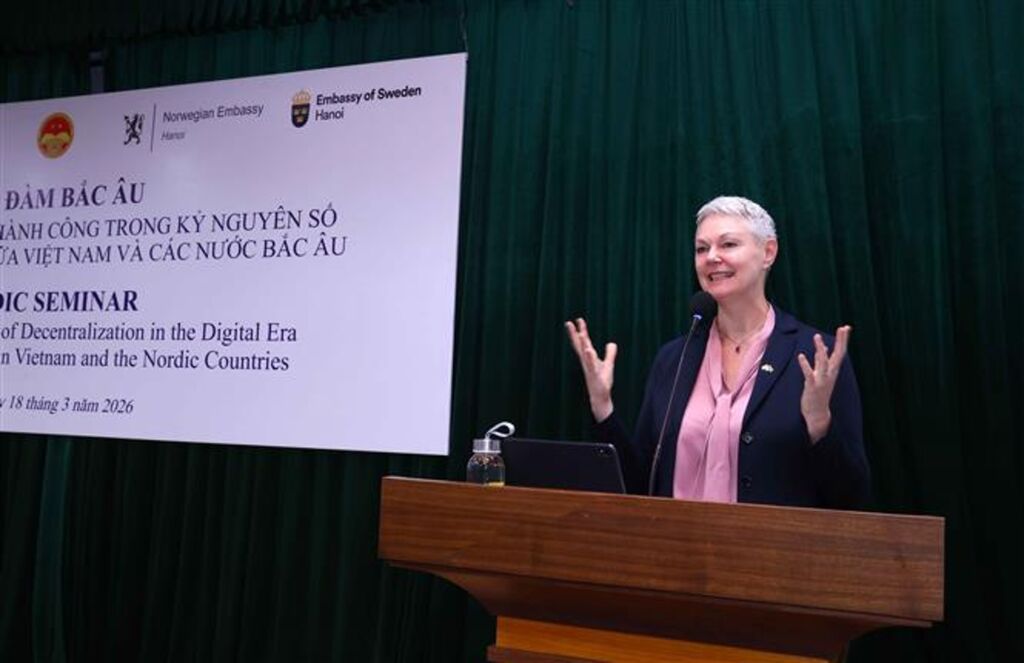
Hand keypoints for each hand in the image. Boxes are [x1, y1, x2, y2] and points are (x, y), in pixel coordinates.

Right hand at [564, 318, 616, 421]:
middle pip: (580, 346)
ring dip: (582, 344)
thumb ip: (610, 354)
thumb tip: (612, 343)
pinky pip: (591, 365)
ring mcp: (589, 369)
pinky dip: (590, 358)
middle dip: (575, 335)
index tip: (578, 320)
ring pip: (584, 354)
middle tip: (569, 323)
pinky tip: (589, 350)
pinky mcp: (594, 375)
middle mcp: (586, 362)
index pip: (584, 342)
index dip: (581, 331)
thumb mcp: (608, 365)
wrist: (600, 397)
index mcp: (589, 358)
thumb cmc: (602, 382)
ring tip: (580, 333)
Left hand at [797, 326, 850, 443]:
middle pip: (837, 355)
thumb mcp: (823, 374)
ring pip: (823, 362)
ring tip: (816, 336)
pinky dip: (806, 365)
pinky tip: (801, 356)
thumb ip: (823, 361)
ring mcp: (822, 380)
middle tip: (843, 328)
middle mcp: (830, 374)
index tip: (846, 327)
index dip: (843, 340)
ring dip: (820, 350)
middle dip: (841, 341)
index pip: (840, 352)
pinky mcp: (812, 386)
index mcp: (833, 370)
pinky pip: (809, 374)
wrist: (817, 413)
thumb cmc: (819, 392)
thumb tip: (825, 348)